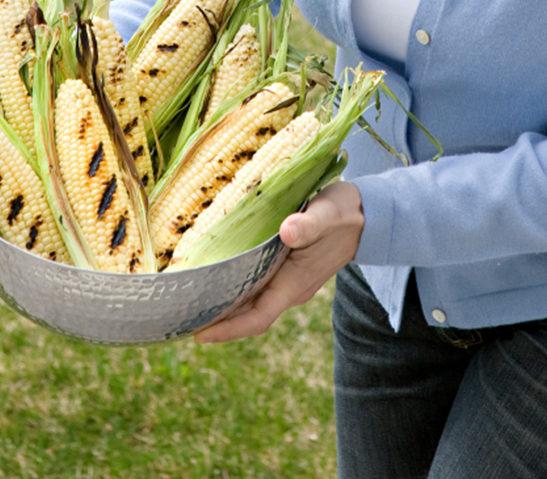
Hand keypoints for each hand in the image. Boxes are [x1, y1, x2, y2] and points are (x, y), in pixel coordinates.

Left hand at [193, 180, 363, 343]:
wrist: (367, 215)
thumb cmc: (345, 213)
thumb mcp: (328, 213)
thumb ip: (308, 224)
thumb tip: (287, 231)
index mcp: (296, 283)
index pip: (258, 317)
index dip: (229, 329)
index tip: (199, 334)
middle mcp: (289, 289)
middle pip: (248, 315)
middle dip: (216, 321)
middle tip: (179, 319)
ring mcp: (288, 282)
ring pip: (250, 303)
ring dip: (223, 306)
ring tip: (189, 302)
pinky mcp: (286, 270)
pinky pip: (255, 288)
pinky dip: (234, 289)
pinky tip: (215, 278)